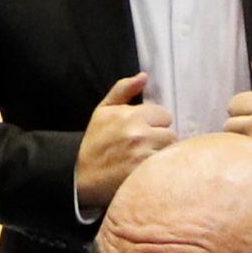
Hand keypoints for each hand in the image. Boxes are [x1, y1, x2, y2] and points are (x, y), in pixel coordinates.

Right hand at [76, 72, 175, 213]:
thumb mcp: (103, 110)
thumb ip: (123, 89)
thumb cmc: (95, 142)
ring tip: (145, 160)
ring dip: (161, 156)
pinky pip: (164, 168)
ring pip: (170, 152)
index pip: (165, 115)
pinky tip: (145, 171)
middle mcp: (138, 133)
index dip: (156, 124)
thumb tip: (144, 76)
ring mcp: (141, 155)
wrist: (80, 175)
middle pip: (171, 134)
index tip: (144, 133)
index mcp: (130, 115)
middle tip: (145, 149)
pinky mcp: (143, 174)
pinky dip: (158, 170)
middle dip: (160, 140)